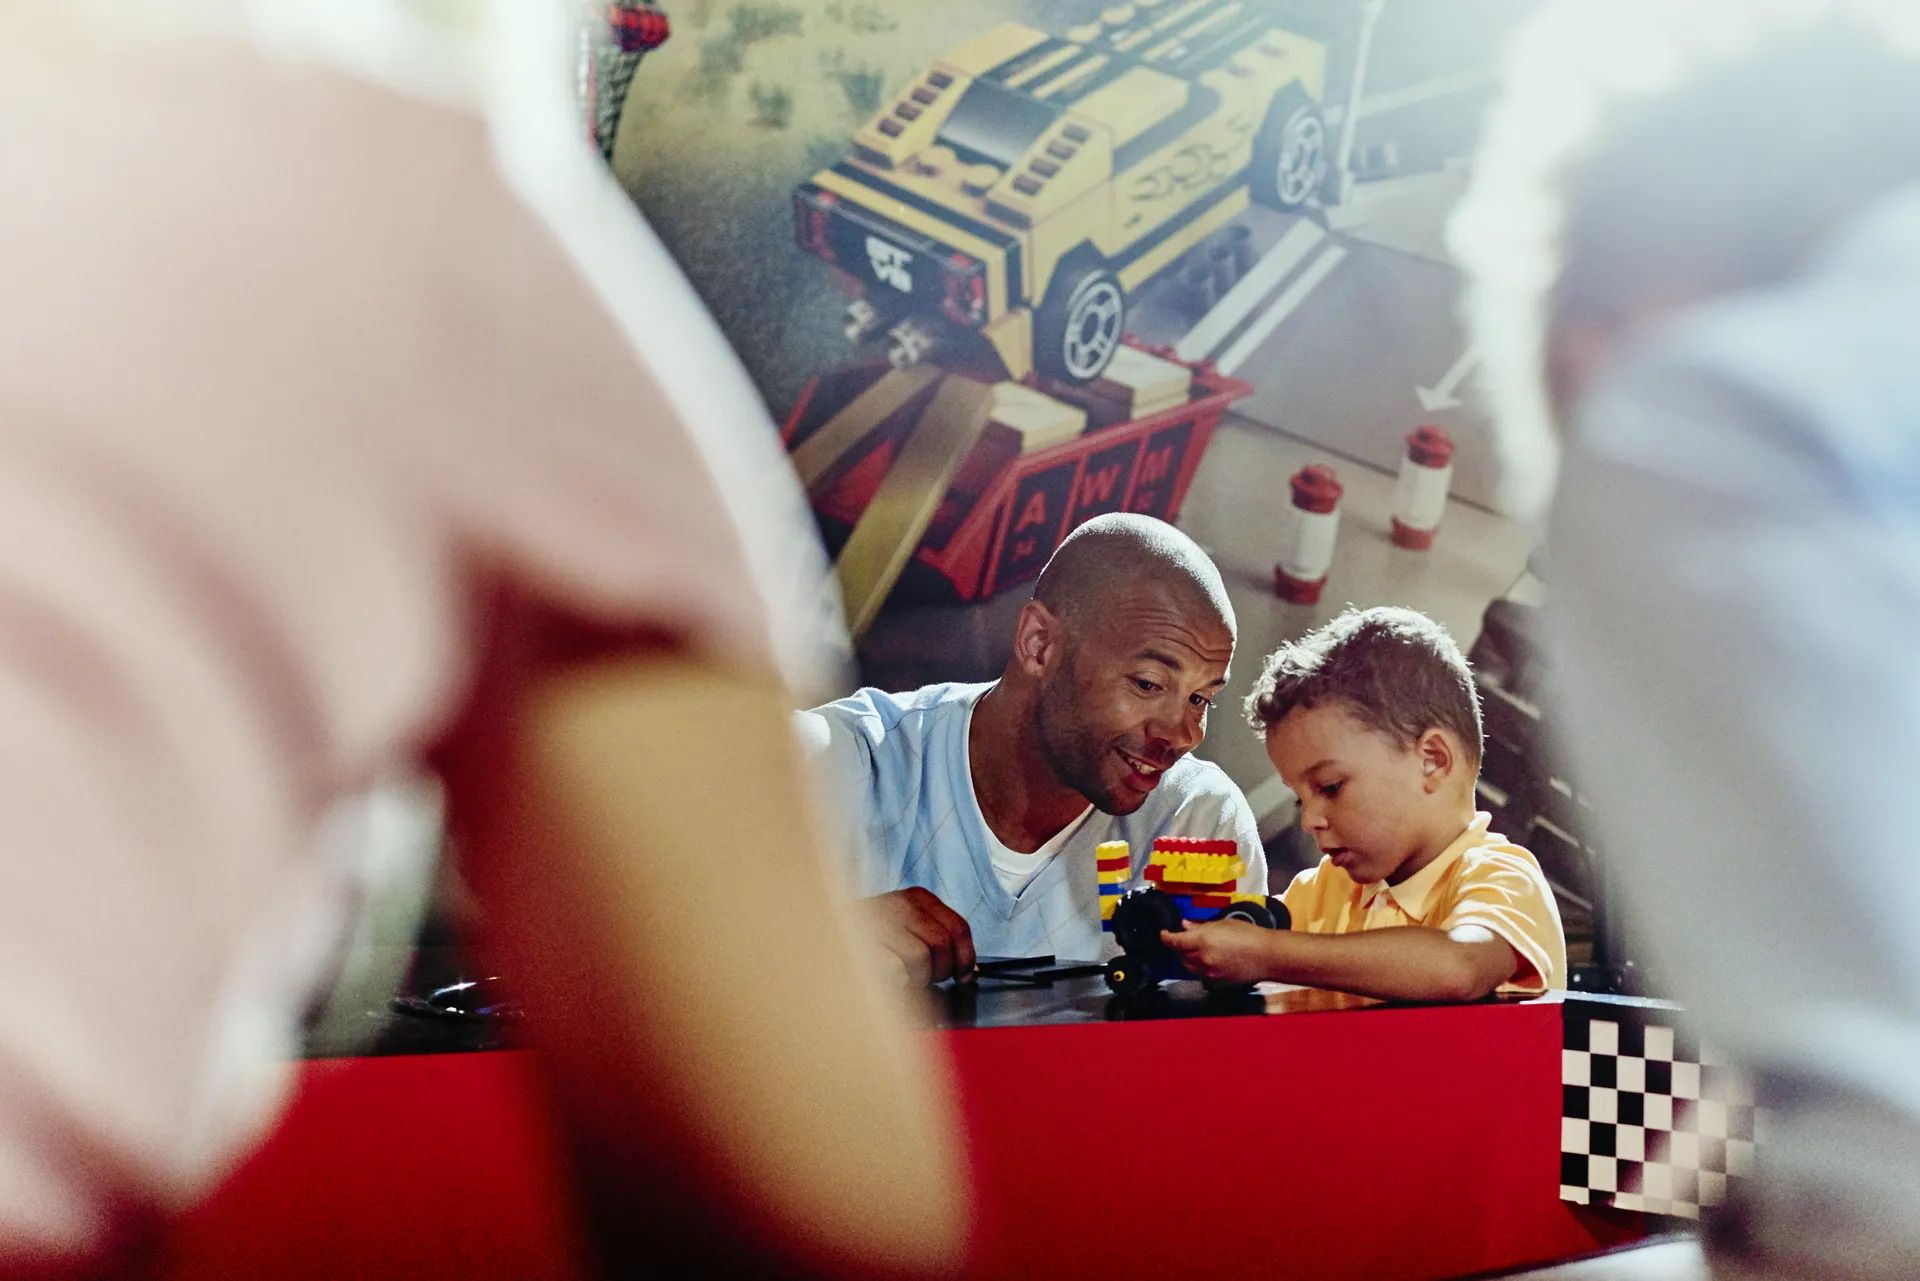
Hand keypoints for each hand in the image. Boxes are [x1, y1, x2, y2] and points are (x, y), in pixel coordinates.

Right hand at [859, 888, 976, 985]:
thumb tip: (968, 971)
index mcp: (918, 897)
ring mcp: (880, 921)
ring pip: (919, 958)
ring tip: (905, 976)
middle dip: (941, 970)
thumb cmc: (876, 932)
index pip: (958, 927)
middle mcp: (900, 904)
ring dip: (917, 977)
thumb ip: (938, 938)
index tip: (964, 975)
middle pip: (941, 944)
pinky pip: (893, 969)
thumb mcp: (911, 923)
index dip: (966, 957)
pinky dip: (896, 979)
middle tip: (929, 978)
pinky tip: (887, 975)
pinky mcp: (862, 942)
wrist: (830, 926)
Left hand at [1161, 919, 1280, 984]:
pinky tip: (1213, 961)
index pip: (1174, 942)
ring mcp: (1210, 973)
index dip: (1166, 937)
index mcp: (1202, 941)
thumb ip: (1201, 927)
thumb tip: (1185, 926)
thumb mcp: (1223, 924)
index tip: (1163, 933)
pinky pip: (1203, 976)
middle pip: (1181, 956)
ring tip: (1201, 950)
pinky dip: (1202, 969)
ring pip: (1190, 968)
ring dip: (1190, 959)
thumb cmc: (1248, 934)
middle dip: (1182, 948)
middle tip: (1189, 939)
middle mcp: (1202, 959)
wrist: (1268, 955)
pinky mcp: (1218, 983)